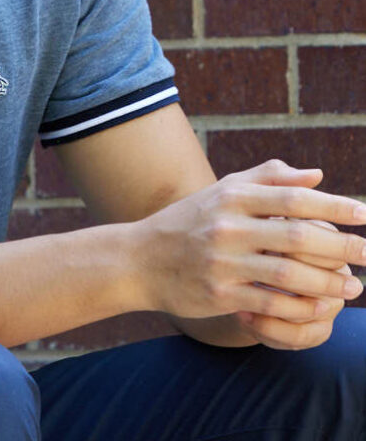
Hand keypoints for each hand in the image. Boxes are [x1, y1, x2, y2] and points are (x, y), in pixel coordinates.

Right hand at [137, 160, 365, 329]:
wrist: (140, 259)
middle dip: (341, 246)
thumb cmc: (190, 221)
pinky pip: (271, 303)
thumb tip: (318, 175)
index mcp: (232, 196)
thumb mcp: (224, 191)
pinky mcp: (219, 293)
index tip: (364, 214)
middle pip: (296, 235)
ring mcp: (222, 261)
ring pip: (288, 273)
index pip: (292, 197)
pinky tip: (321, 307)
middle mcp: (227, 225)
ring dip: (327, 282)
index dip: (333, 206)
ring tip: (353, 286)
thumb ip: (269, 178)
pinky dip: (300, 307)